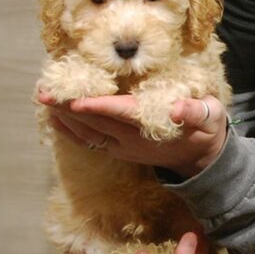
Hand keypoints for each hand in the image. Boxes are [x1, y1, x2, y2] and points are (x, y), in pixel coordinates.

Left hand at [36, 89, 227, 177]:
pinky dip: (71, 132)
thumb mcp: (210, 116)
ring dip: (65, 119)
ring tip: (44, 103)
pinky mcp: (120, 151)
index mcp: (153, 125)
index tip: (75, 100)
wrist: (202, 159)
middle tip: (44, 93)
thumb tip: (179, 110)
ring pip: (89, 134)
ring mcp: (124, 148)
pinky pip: (91, 142)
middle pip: (97, 123)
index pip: (120, 114)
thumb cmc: (205, 129)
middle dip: (69, 108)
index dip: (98, 107)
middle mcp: (133, 140)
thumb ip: (196, 111)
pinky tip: (57, 121)